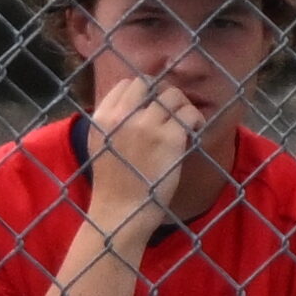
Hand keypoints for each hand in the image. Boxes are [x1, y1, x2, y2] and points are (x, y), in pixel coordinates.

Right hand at [79, 73, 212, 234]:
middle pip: (149, 83)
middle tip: (170, 112)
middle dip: (162, 94)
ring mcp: (147, 125)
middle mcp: (123, 116)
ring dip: (182, 105)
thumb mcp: (100, 146)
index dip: (142, 93)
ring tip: (185, 122)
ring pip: (173, 94)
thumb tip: (138, 105)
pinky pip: (189, 114)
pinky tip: (194, 132)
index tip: (151, 107)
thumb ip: (113, 123)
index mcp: (103, 118)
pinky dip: (195, 120)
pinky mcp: (169, 137)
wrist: (121, 212)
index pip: (126, 85)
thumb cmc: (113, 185)